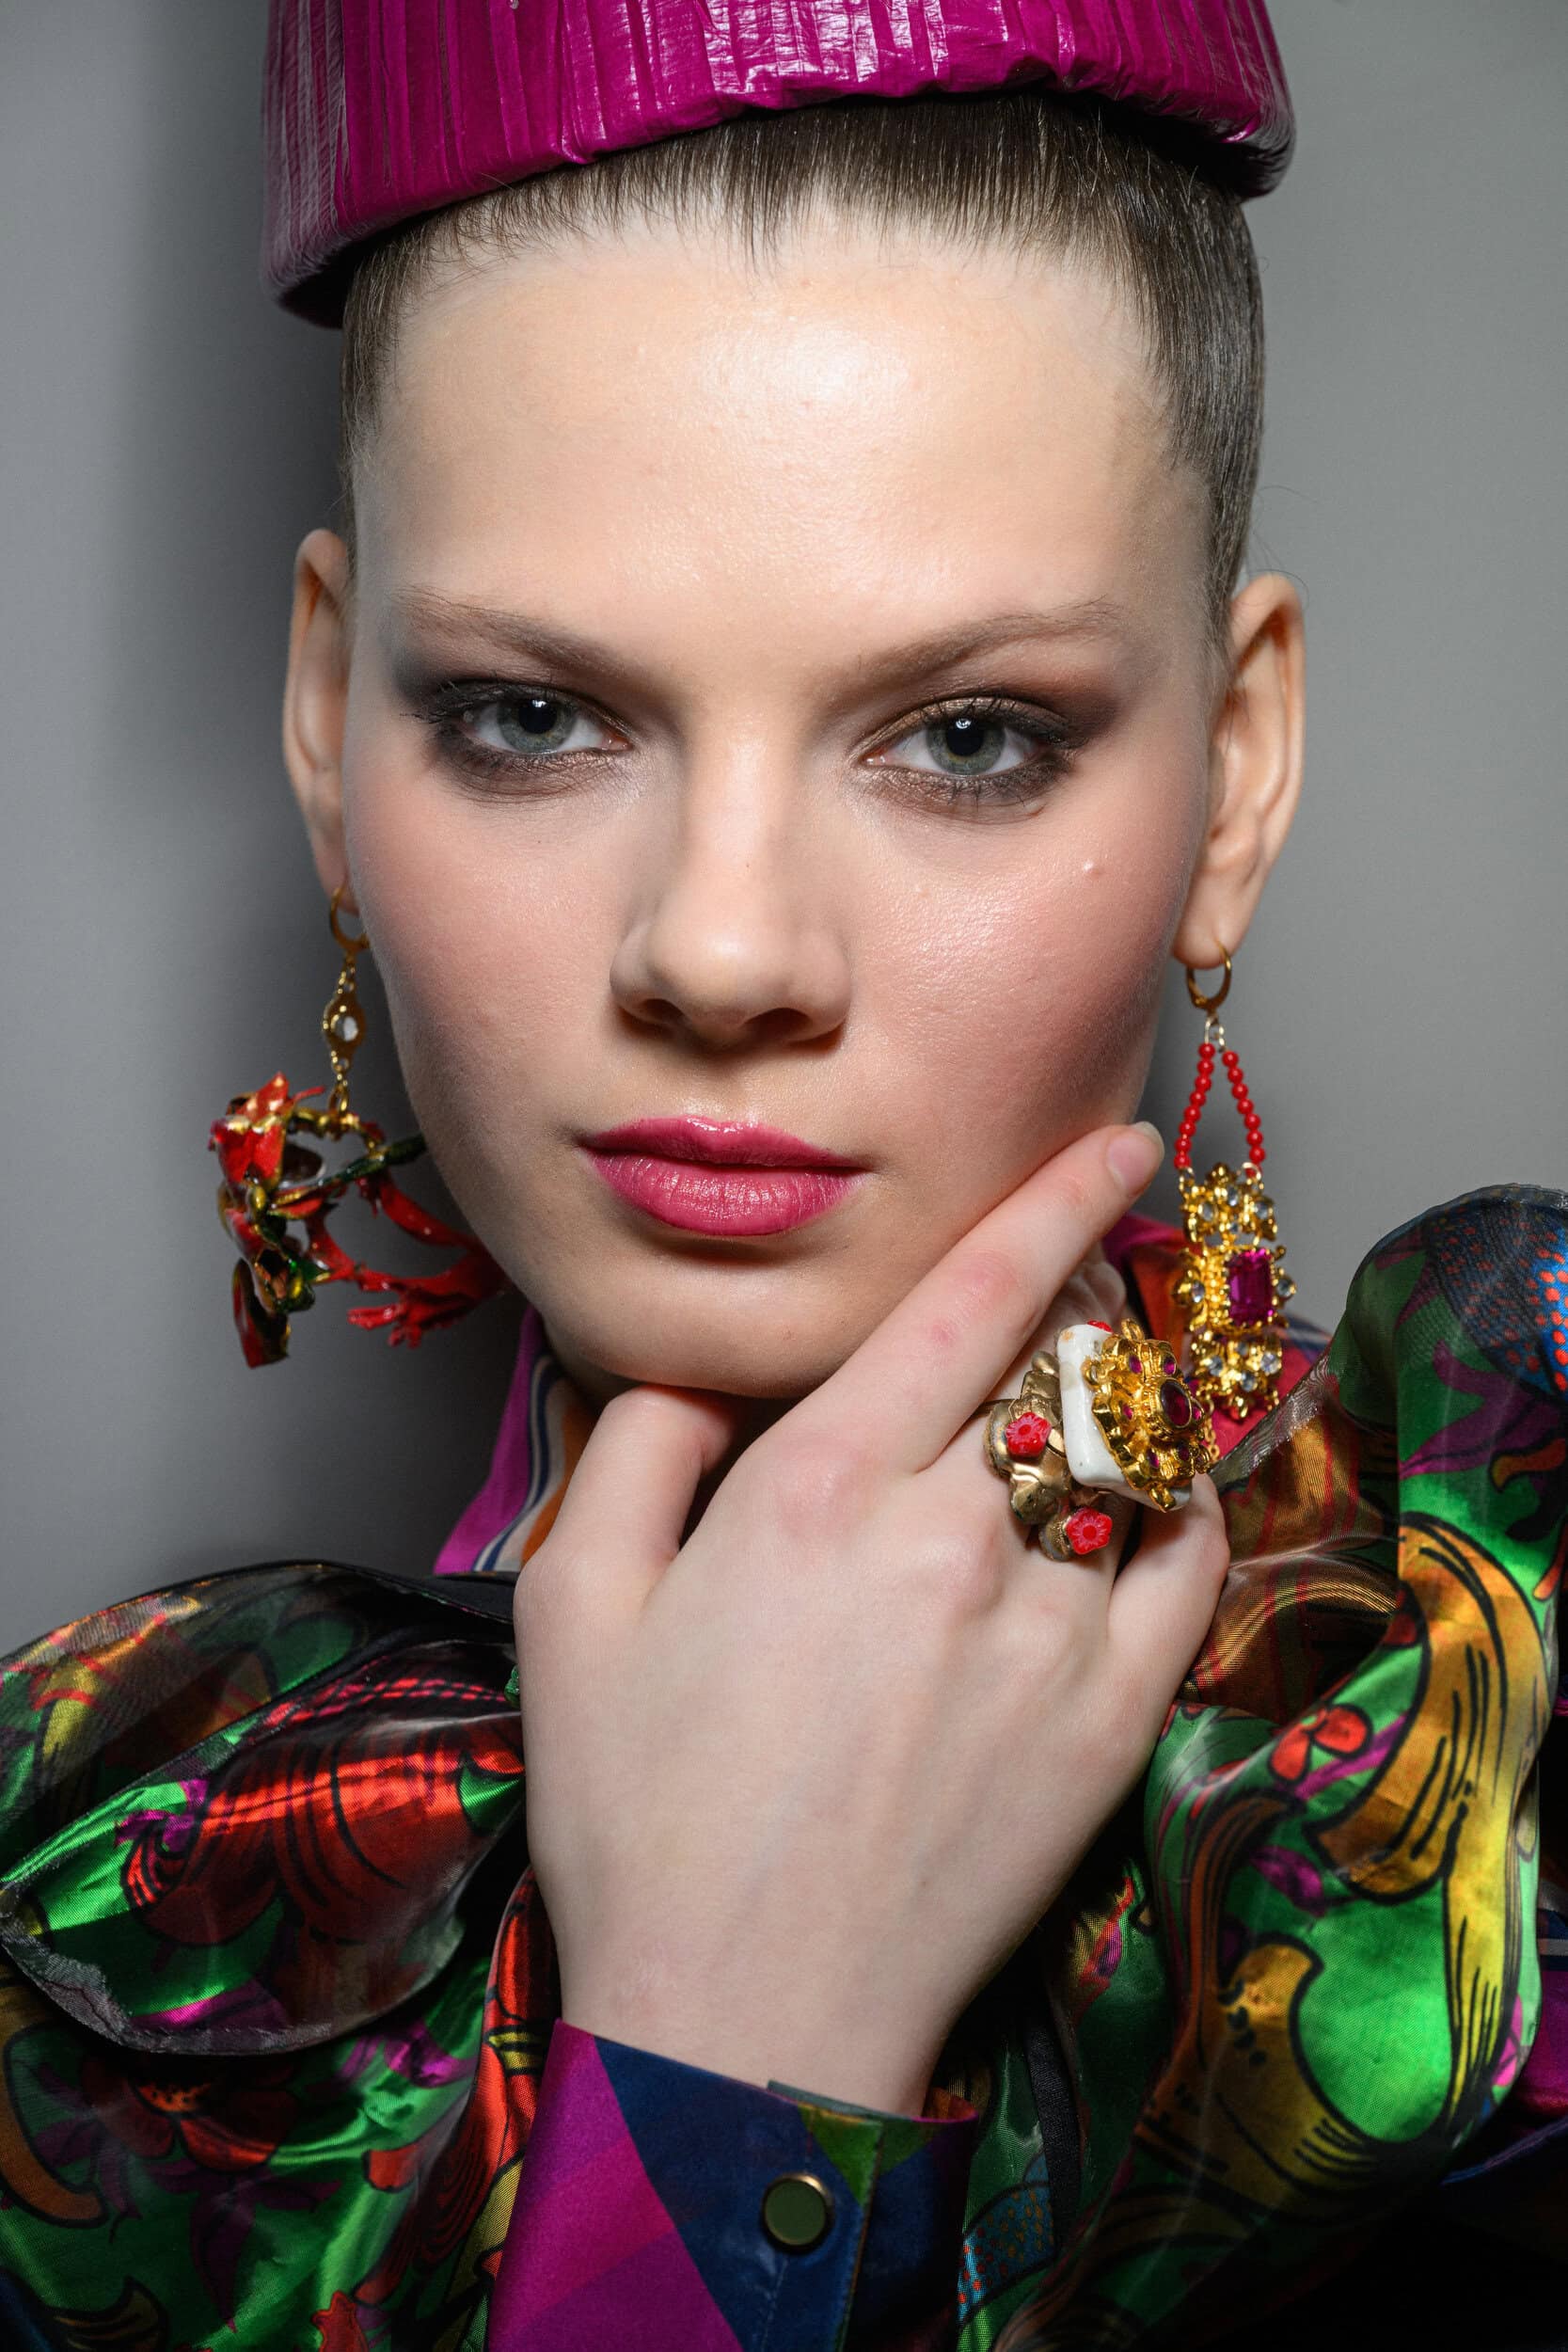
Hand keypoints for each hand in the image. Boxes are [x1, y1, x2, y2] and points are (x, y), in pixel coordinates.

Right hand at [513, 1123, 1227, 2114]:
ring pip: (1128, 1459)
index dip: (1055, 1207)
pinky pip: (1187, 1572)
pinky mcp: (1107, 1725)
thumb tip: (698, 1371)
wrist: (745, 2014)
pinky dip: (1183, 1513)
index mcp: (816, 1490)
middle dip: (1083, 1308)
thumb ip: (633, 1447)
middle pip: (1062, 1365)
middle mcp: (947, 1537)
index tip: (1120, 1148)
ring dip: (1120, 1411)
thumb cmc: (639, 1814)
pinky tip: (1153, 1504)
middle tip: (1076, 1296)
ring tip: (1093, 1410)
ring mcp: (1044, 1631)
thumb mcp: (569, 1606)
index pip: (971, 1303)